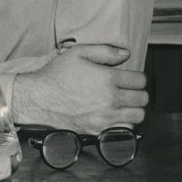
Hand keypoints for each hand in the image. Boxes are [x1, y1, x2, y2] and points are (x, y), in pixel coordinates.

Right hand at [10, 44, 147, 134]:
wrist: (39, 98)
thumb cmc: (56, 75)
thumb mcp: (78, 53)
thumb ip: (105, 51)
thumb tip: (126, 54)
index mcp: (108, 79)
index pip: (140, 80)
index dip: (138, 76)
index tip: (131, 77)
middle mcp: (110, 99)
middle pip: (142, 99)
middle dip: (138, 92)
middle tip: (129, 89)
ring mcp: (105, 117)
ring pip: (138, 116)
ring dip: (135, 108)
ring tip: (125, 103)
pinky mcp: (99, 130)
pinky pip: (125, 130)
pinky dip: (125, 123)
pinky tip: (116, 115)